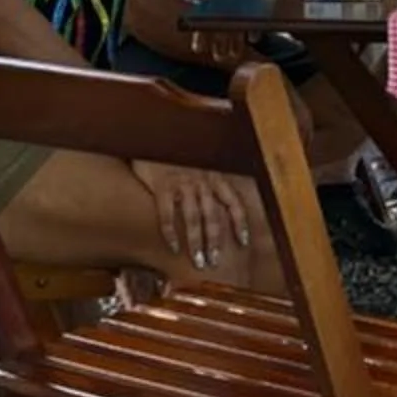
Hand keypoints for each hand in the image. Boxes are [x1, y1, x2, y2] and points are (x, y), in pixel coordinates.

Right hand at [133, 159, 255, 272]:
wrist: (153, 134)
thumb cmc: (177, 152)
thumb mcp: (199, 163)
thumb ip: (209, 182)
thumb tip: (219, 205)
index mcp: (214, 176)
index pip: (234, 202)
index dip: (240, 223)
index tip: (244, 242)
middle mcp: (202, 181)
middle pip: (213, 216)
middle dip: (215, 241)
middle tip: (215, 262)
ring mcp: (182, 183)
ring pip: (193, 218)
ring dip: (196, 242)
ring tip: (198, 261)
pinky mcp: (162, 185)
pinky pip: (168, 213)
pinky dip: (171, 232)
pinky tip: (173, 247)